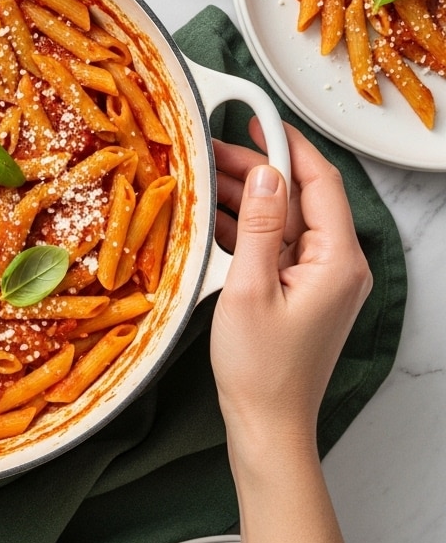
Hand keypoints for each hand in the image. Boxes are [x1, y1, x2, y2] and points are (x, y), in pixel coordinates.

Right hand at [210, 121, 371, 456]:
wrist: (267, 423)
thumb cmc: (260, 367)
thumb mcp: (249, 288)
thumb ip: (258, 226)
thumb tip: (264, 174)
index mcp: (337, 260)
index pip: (319, 183)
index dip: (288, 145)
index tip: (257, 119)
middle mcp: (336, 265)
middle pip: (300, 199)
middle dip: (258, 170)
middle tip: (212, 149)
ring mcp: (319, 279)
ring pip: (284, 221)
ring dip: (248, 198)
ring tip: (205, 177)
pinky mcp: (299, 292)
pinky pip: (275, 246)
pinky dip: (246, 230)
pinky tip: (213, 218)